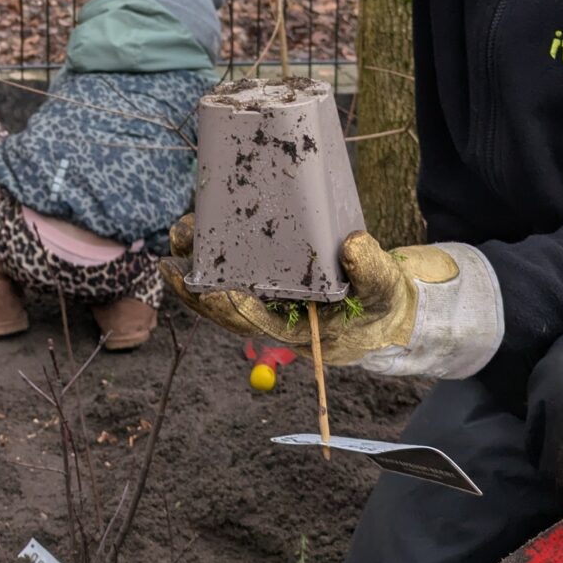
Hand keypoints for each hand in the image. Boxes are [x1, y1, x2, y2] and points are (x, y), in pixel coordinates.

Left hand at [159, 216, 459, 366]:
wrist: (388, 311)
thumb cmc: (383, 304)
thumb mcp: (385, 288)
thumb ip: (372, 270)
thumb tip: (353, 246)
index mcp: (295, 330)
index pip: (247, 318)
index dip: (216, 301)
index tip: (189, 279)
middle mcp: (276, 318)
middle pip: (226, 304)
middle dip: (197, 279)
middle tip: (174, 246)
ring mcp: (273, 302)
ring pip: (228, 287)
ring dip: (203, 264)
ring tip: (181, 232)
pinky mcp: (276, 283)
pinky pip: (240, 274)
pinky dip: (221, 257)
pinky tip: (206, 233)